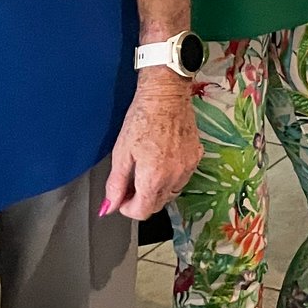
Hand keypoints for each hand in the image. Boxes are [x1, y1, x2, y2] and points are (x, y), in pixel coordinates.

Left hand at [103, 75, 201, 220]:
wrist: (166, 95)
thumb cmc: (141, 119)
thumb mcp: (121, 152)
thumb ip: (116, 184)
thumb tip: (110, 207)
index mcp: (154, 178)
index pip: (143, 212)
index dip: (128, 209)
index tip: (121, 197)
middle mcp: (174, 177)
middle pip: (157, 205)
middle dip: (141, 200)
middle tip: (131, 183)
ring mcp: (188, 167)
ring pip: (171, 193)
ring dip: (157, 190)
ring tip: (147, 171)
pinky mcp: (197, 156)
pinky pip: (183, 178)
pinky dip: (172, 178)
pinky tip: (163, 162)